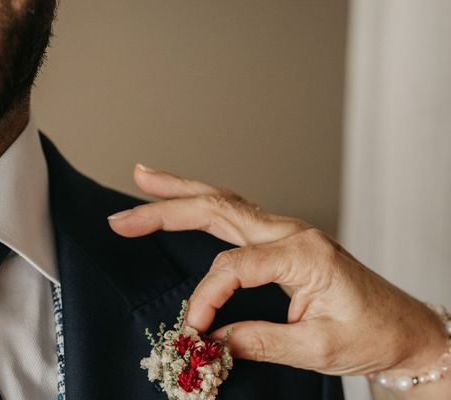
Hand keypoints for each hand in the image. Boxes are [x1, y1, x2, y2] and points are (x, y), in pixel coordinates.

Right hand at [108, 165, 447, 376]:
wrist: (406, 329)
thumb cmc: (373, 334)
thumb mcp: (318, 349)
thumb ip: (259, 341)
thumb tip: (211, 341)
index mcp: (302, 253)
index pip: (233, 267)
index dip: (206, 297)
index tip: (197, 330)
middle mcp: (291, 232)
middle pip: (217, 209)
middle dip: (165, 209)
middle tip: (122, 218)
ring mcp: (286, 231)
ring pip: (224, 202)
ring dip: (180, 192)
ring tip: (143, 178)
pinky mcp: (282, 239)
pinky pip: (235, 214)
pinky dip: (203, 204)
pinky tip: (184, 199)